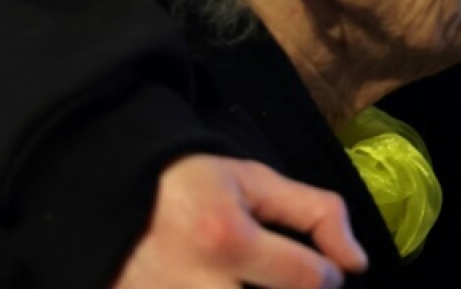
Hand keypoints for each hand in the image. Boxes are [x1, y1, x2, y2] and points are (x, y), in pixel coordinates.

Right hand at [112, 155, 367, 288]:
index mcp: (227, 239)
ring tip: (257, 285)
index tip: (322, 270)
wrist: (104, 196)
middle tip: (290, 284)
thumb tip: (357, 262)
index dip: (330, 276)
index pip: (310, 280)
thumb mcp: (255, 181)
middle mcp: (196, 286)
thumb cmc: (188, 185)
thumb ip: (316, 213)